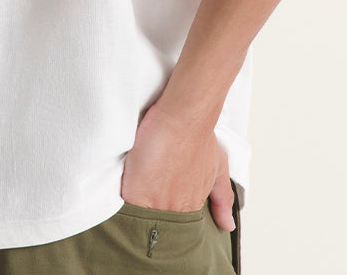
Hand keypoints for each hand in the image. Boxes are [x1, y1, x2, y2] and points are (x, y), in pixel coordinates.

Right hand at [120, 100, 235, 231]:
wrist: (182, 118)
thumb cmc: (198, 135)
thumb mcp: (218, 167)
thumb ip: (222, 198)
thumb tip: (228, 225)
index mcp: (191, 205)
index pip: (177, 227)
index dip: (168, 224)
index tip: (162, 223)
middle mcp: (176, 209)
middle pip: (161, 229)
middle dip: (154, 229)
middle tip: (147, 226)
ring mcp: (156, 204)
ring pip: (143, 224)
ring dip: (137, 224)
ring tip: (129, 228)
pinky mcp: (136, 193)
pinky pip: (126, 211)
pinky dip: (121, 213)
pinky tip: (118, 215)